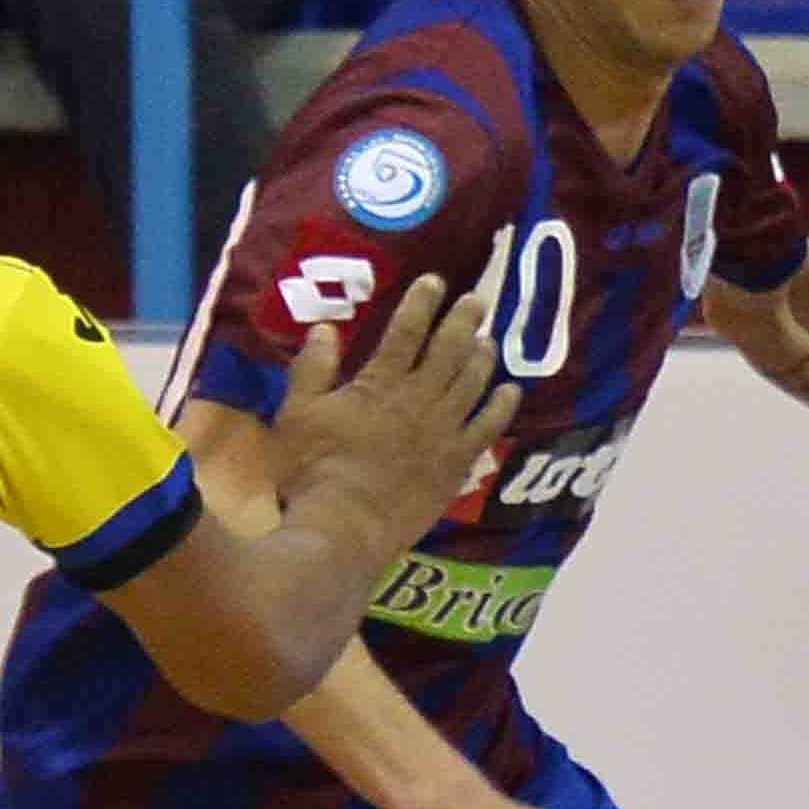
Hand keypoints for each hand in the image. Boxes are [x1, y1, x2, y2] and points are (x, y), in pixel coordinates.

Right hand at [267, 272, 518, 567]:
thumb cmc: (312, 470)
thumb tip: (324, 328)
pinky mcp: (456, 463)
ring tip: (489, 341)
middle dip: (463, 320)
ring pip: (472, 382)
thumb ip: (313, 369)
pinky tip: (511, 392)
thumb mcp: (298, 413)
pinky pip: (487, 427)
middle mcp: (418, 398)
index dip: (422, 303)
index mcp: (379, 382)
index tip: (435, 282)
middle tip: (477, 301)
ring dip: (483, 357)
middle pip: (448, 349)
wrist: (344, 526)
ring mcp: (442, 430)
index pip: (406, 331)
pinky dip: (501, 407)